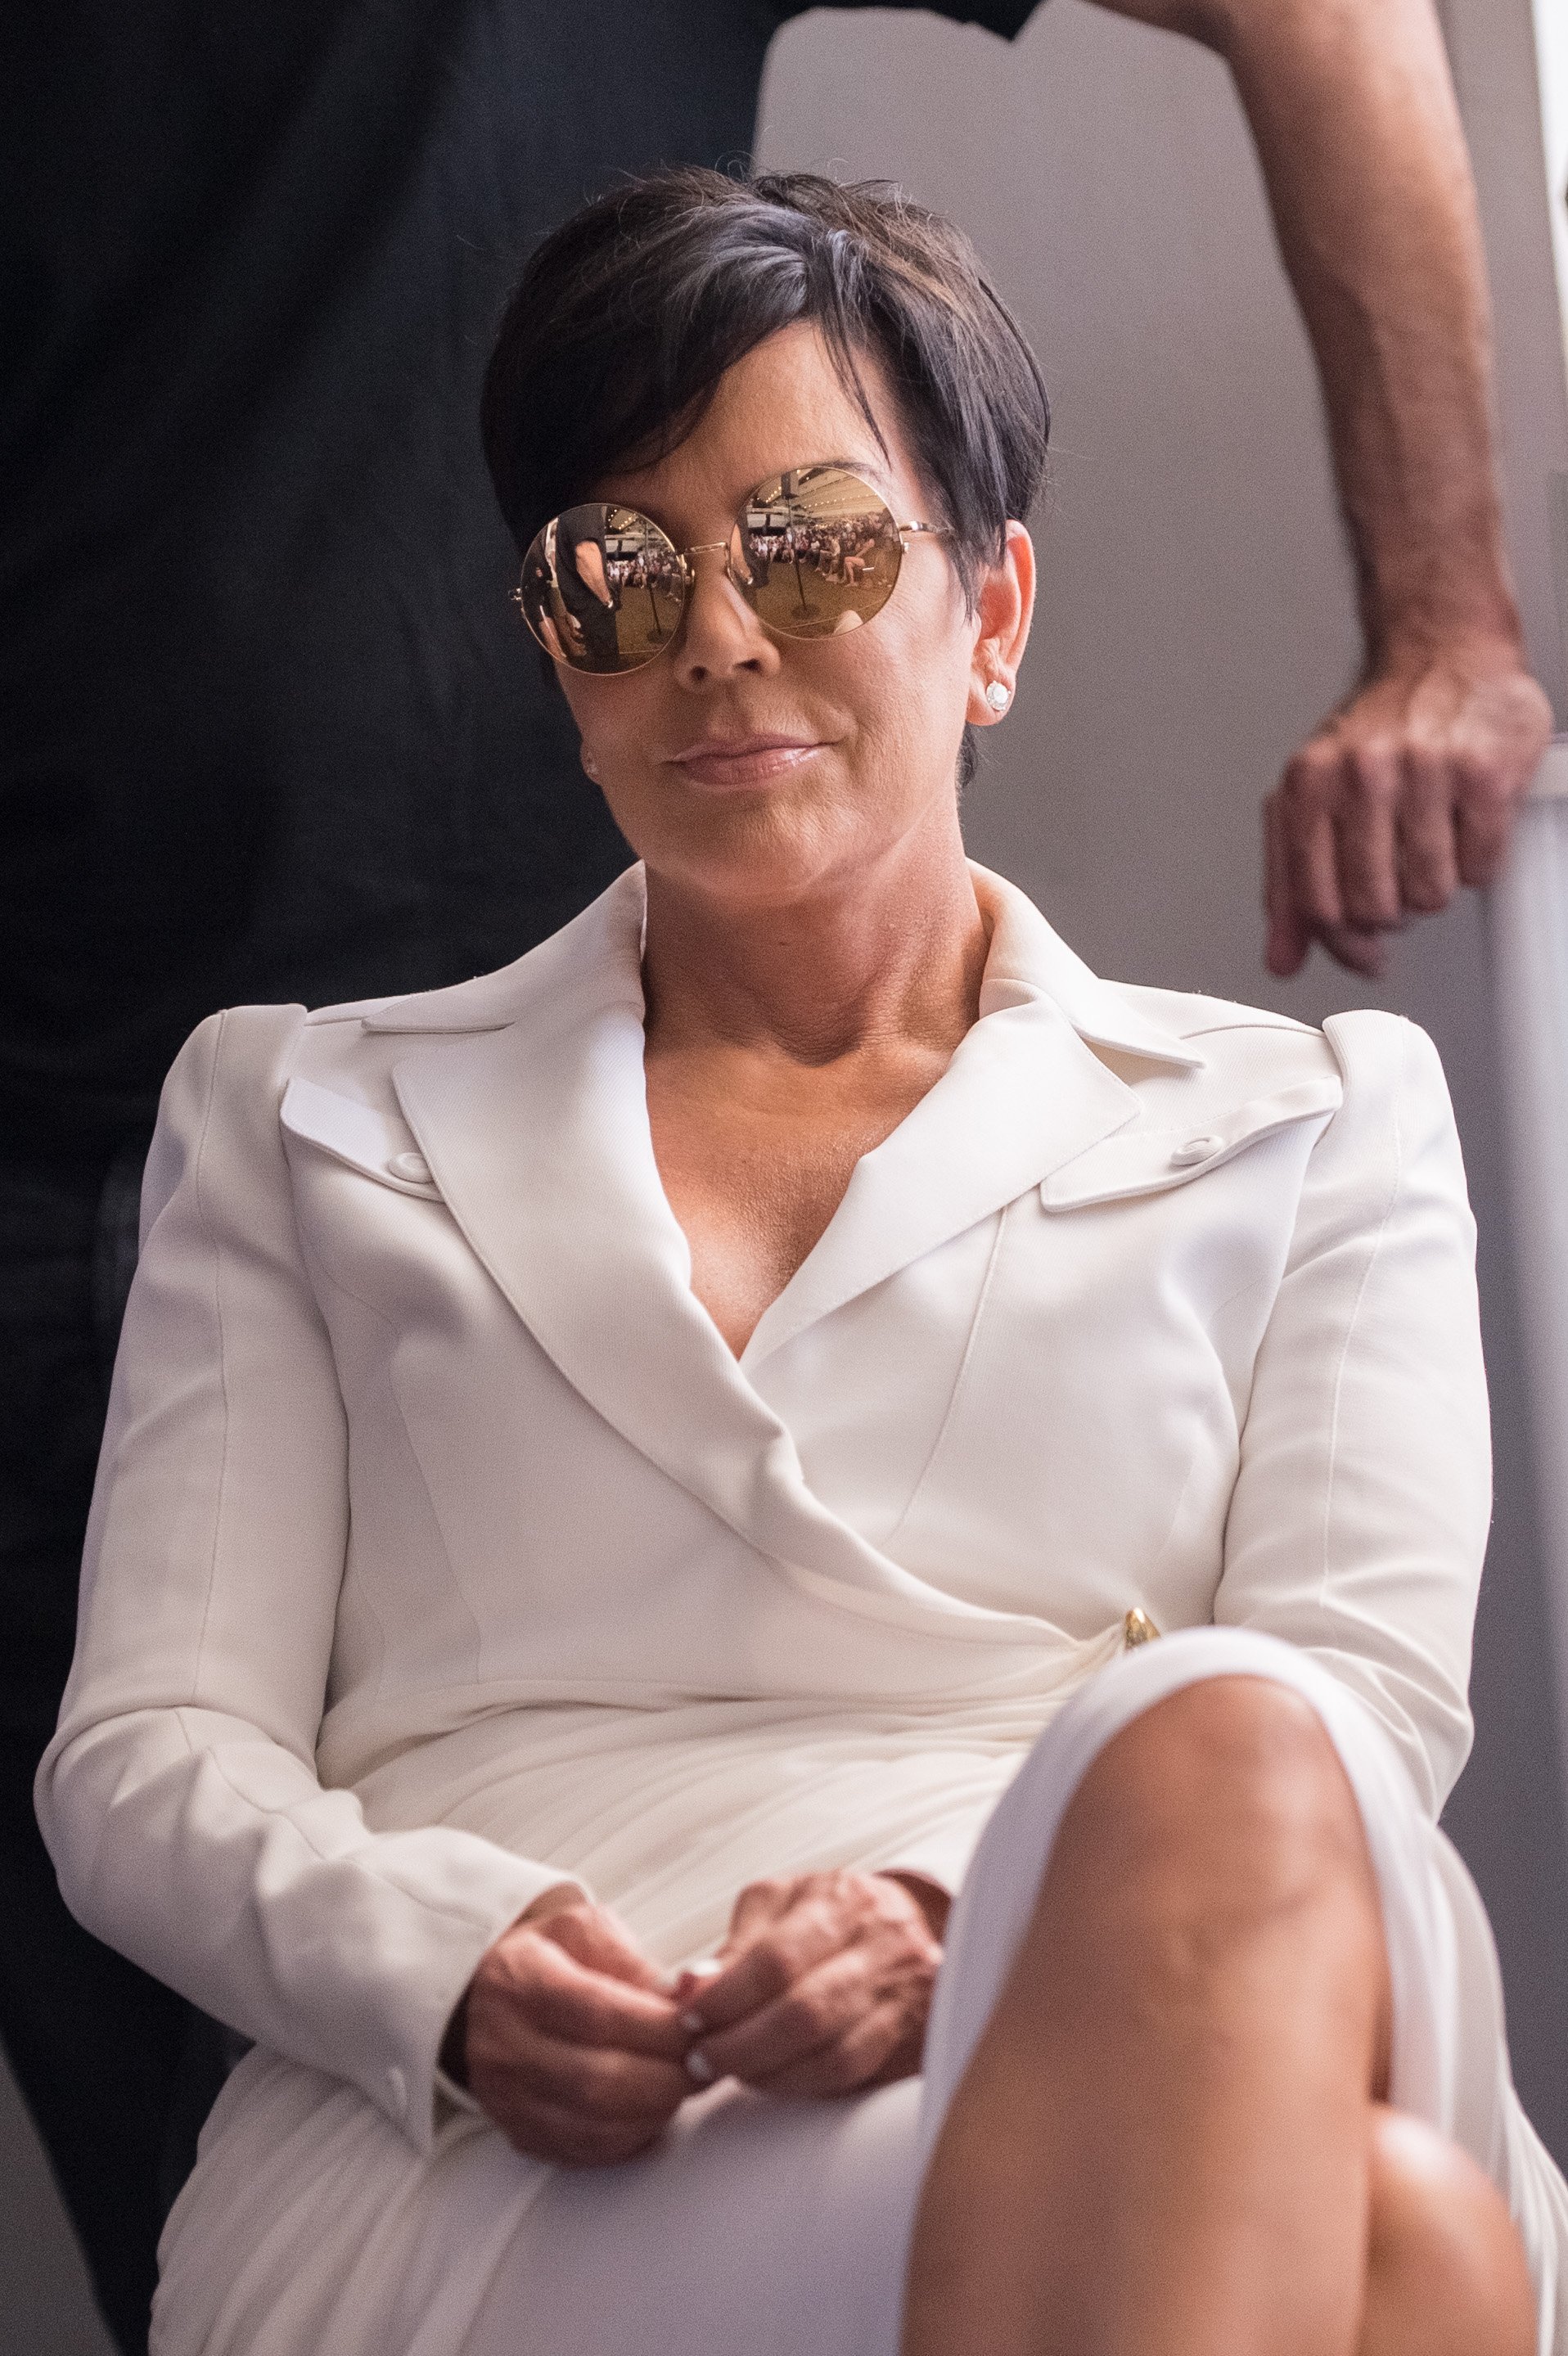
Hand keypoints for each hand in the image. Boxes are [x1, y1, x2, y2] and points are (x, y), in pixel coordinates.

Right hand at [456, 1895, 691, 2165]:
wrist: (491, 1991)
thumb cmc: (547, 1956)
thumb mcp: (587, 1930)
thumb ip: (634, 1961)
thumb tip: (687, 1995)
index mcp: (519, 1981)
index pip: (596, 2015)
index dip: (657, 2028)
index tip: (697, 2024)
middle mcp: (503, 2045)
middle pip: (596, 2080)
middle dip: (665, 2077)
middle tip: (701, 2062)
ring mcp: (507, 2097)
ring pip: (593, 2125)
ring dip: (654, 2111)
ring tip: (681, 2083)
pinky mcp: (521, 2132)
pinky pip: (586, 2151)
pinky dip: (632, 2136)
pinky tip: (652, 2109)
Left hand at [674, 1870, 945, 2100]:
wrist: (909, 1921)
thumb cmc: (832, 1913)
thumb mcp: (778, 1907)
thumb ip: (734, 1947)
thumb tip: (683, 1988)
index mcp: (839, 1900)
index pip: (776, 1959)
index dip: (726, 1997)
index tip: (690, 2018)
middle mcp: (877, 1944)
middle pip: (803, 2011)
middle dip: (741, 2045)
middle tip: (701, 2059)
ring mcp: (897, 1990)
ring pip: (827, 2049)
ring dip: (766, 2070)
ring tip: (729, 2069)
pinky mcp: (903, 2032)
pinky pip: (846, 2070)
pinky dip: (798, 2081)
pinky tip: (769, 2077)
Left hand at [1264, 636, 1550, 977]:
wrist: (1442, 652)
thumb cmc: (1378, 729)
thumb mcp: (1312, 798)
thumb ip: (1290, 882)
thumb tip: (1283, 958)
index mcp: (1309, 784)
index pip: (1315, 902)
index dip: (1342, 941)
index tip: (1362, 951)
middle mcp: (1362, 774)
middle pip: (1373, 908)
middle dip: (1392, 915)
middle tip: (1401, 887)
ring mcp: (1424, 771)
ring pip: (1429, 895)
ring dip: (1435, 889)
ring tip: (1432, 849)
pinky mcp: (1483, 773)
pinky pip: (1479, 867)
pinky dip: (1476, 863)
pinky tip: (1465, 829)